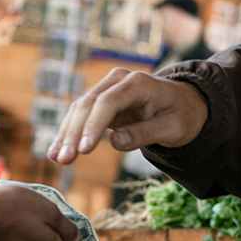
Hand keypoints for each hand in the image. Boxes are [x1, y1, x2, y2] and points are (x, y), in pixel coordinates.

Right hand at [48, 68, 208, 163]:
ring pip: (79, 109)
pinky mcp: (101, 101)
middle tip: (64, 159)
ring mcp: (107, 88)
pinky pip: (81, 116)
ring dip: (66, 134)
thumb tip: (114, 141)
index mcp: (138, 83)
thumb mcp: (172, 128)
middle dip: (74, 133)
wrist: (184, 104)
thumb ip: (144, 133)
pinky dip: (69, 133)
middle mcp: (118, 80)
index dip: (94, 126)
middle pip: (88, 104)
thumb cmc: (181, 116)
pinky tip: (57, 151)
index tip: (84, 150)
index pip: (108, 102)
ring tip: (57, 159)